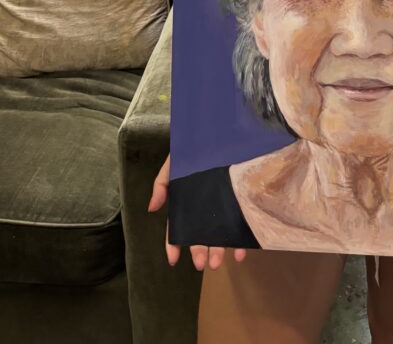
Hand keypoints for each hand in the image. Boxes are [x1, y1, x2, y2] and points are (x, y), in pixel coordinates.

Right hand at [148, 154, 247, 270]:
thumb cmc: (193, 148)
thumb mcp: (174, 163)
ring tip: (218, 262)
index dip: (174, 243)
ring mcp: (223, 204)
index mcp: (187, 201)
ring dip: (219, 250)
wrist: (218, 129)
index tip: (173, 259)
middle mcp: (205, 206)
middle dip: (200, 250)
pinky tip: (240, 253)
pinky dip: (241, 240)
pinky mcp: (240, 200)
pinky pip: (241, 223)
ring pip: (220, 232)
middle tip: (203, 264)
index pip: (178, 226)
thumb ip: (162, 184)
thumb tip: (151, 208)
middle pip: (200, 233)